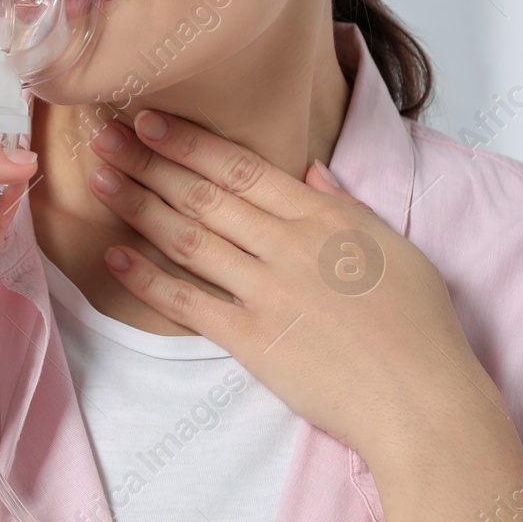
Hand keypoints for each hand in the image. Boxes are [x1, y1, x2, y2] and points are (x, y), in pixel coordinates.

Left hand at [85, 108, 504, 464]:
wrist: (422, 400)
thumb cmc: (419, 328)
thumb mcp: (395, 249)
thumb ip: (347, 206)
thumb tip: (311, 171)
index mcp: (324, 219)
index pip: (244, 169)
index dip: (191, 143)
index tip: (151, 121)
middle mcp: (288, 246)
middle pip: (206, 195)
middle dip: (150, 162)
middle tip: (106, 138)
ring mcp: (267, 292)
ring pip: (189, 238)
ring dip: (140, 206)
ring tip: (101, 181)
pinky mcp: (252, 340)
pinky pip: (188, 303)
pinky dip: (148, 279)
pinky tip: (115, 257)